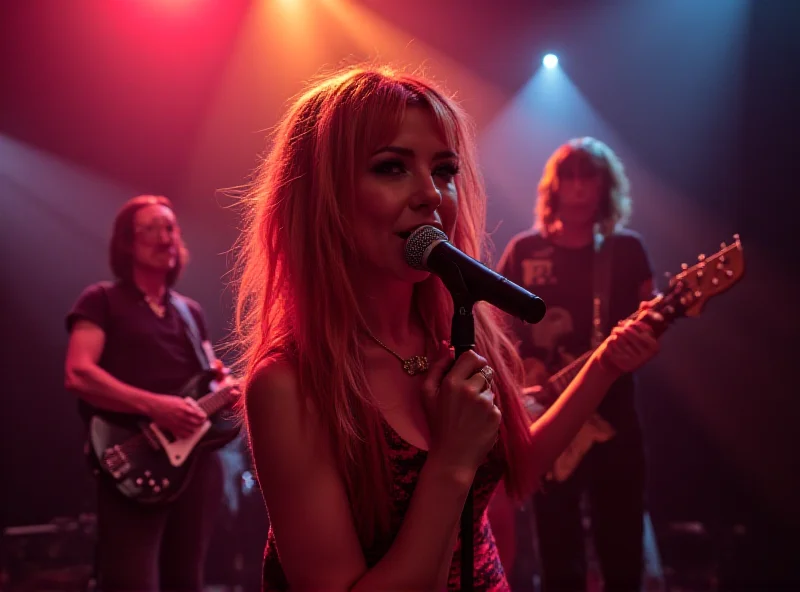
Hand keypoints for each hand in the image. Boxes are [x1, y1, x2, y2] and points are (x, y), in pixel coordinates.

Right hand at [149, 396, 207, 438]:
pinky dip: (187, 434)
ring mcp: (176, 423)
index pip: (197, 414)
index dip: (202, 417)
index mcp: (184, 408)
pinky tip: (188, 433)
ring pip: (190, 430)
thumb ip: (187, 405)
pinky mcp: (171, 428)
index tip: (204, 417)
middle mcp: (181, 416)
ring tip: (196, 428)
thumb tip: (194, 408)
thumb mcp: (179, 400)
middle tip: (201, 423)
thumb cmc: (165, 401)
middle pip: (195, 423)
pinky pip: (181, 434)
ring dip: (195, 429)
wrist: (153, 406)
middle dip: (200, 424)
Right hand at [421, 343, 500, 474]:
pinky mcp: (496, 415)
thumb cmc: (438, 425)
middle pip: (484, 371)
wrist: (453, 457)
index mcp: (451, 382)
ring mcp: (485, 403)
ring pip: (490, 388)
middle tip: (466, 397)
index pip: (471, 356)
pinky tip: (476, 422)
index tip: (470, 369)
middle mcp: (470, 390)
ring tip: (469, 413)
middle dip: (477, 380)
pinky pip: (494, 404)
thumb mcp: (427, 395)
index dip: (472, 361)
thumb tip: (446, 347)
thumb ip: (436, 367)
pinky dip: (488, 411)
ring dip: (483, 396)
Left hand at [595, 308, 659, 375]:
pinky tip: (611, 343)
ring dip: (616, 333)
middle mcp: (647, 354)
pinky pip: (613, 344)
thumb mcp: (638, 331)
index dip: (633, 324)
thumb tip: (645, 303)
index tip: (628, 324)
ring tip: (615, 333)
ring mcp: (635, 360)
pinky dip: (610, 341)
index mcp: (654, 346)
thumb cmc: (630, 343)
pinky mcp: (622, 363)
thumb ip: (643, 316)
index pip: (643, 328)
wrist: (618, 363)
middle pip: (630, 332)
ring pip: (620, 337)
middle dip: (622, 328)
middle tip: (617, 329)